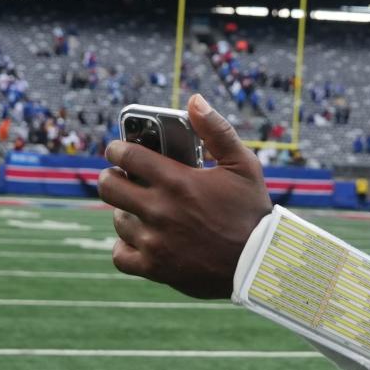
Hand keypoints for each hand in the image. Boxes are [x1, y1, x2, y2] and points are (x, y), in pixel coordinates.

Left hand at [99, 95, 272, 297]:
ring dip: (126, 212)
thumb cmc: (252, 212)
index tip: (119, 150)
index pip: (126, 155)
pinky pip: (120, 254)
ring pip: (118, 220)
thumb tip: (194, 100)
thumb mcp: (243, 165)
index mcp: (177, 181)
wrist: (260, 263)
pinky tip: (139, 239)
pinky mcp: (155, 268)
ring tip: (142, 210)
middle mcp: (160, 210)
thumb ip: (217, 130)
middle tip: (122, 178)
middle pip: (109, 186)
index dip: (117, 149)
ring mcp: (154, 241)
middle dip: (112, 177)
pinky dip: (125, 246)